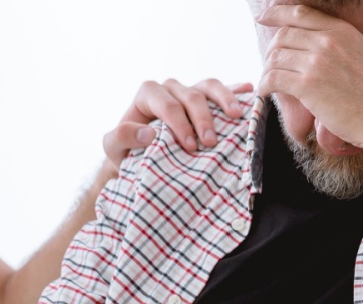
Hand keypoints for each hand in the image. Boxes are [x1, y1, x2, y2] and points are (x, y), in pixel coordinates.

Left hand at [102, 78, 253, 167]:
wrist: (141, 158)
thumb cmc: (128, 152)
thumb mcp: (113, 148)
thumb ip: (122, 137)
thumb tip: (149, 134)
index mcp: (148, 94)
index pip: (166, 103)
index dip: (179, 123)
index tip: (190, 146)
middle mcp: (170, 88)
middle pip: (190, 95)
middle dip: (202, 118)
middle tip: (211, 142)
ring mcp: (191, 92)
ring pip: (208, 85)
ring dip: (224, 99)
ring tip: (237, 115)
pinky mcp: (208, 101)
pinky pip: (224, 90)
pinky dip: (237, 91)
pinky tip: (250, 93)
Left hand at [256, 4, 362, 153]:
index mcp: (343, 31)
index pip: (301, 13)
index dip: (278, 13)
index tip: (264, 16)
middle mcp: (326, 42)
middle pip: (283, 34)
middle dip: (271, 47)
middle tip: (270, 62)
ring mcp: (316, 63)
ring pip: (275, 56)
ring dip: (266, 68)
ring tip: (267, 80)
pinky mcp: (307, 86)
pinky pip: (273, 79)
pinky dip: (264, 85)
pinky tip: (264, 92)